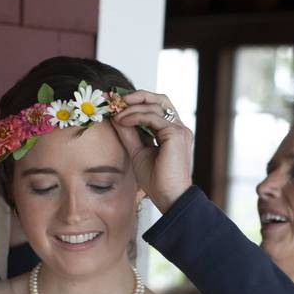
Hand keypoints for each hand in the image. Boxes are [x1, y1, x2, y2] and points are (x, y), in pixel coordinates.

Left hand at [111, 90, 192, 211]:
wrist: (169, 197)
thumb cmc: (157, 181)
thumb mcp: (137, 151)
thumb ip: (128, 133)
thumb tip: (115, 116)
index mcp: (172, 132)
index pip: (155, 108)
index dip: (135, 102)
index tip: (113, 102)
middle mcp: (178, 128)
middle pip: (159, 99)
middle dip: (136, 96)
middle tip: (115, 98)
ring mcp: (179, 129)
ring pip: (155, 105)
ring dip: (131, 107)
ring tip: (116, 114)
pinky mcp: (176, 134)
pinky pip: (152, 117)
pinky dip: (135, 116)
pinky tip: (123, 121)